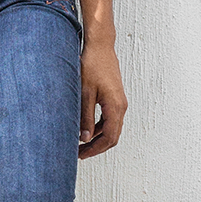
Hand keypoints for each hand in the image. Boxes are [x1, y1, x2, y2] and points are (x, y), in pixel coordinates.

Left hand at [78, 40, 126, 157]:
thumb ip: (85, 117)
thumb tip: (84, 138)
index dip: (95, 149)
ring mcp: (119, 102)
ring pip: (110, 128)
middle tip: (79, 153)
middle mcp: (121, 106)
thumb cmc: (92, 65)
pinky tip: (85, 129)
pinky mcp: (114, 98)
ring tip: (80, 143)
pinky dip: (98, 128)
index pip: (109, 138)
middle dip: (96, 147)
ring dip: (97, 138)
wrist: (100, 46)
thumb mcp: (84, 93)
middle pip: (112, 136)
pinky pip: (108, 119)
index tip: (80, 154)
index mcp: (115, 107)